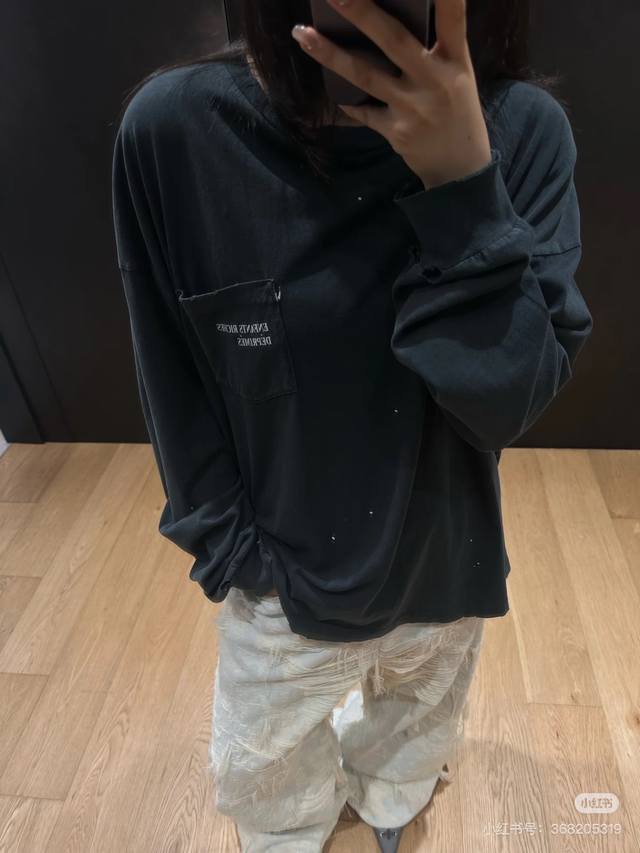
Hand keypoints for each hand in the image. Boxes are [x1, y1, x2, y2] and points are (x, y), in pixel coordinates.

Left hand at [291, 0, 491, 188]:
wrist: (459, 168)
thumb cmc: (457, 112)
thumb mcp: (459, 75)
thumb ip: (437, 49)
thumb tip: (397, 14)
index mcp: (455, 60)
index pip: (452, 18)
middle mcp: (434, 80)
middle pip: (393, 40)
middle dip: (362, 13)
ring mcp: (412, 107)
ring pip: (365, 75)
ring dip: (330, 54)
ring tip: (302, 33)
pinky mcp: (396, 131)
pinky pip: (362, 111)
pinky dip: (347, 101)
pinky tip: (333, 93)